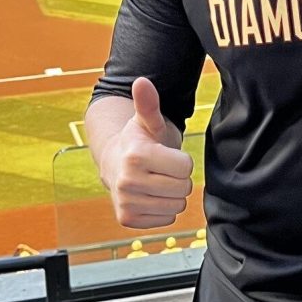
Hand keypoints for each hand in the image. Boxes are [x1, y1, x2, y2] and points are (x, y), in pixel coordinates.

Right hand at [100, 77, 194, 228]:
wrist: (116, 163)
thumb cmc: (139, 141)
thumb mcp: (149, 121)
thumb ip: (149, 103)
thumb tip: (142, 81)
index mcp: (136, 156)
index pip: (186, 167)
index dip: (182, 159)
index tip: (166, 154)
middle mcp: (127, 181)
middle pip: (183, 187)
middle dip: (178, 177)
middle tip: (162, 169)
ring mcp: (126, 203)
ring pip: (177, 205)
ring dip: (172, 194)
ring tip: (157, 181)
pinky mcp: (127, 220)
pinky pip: (167, 219)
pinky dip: (164, 209)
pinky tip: (151, 195)